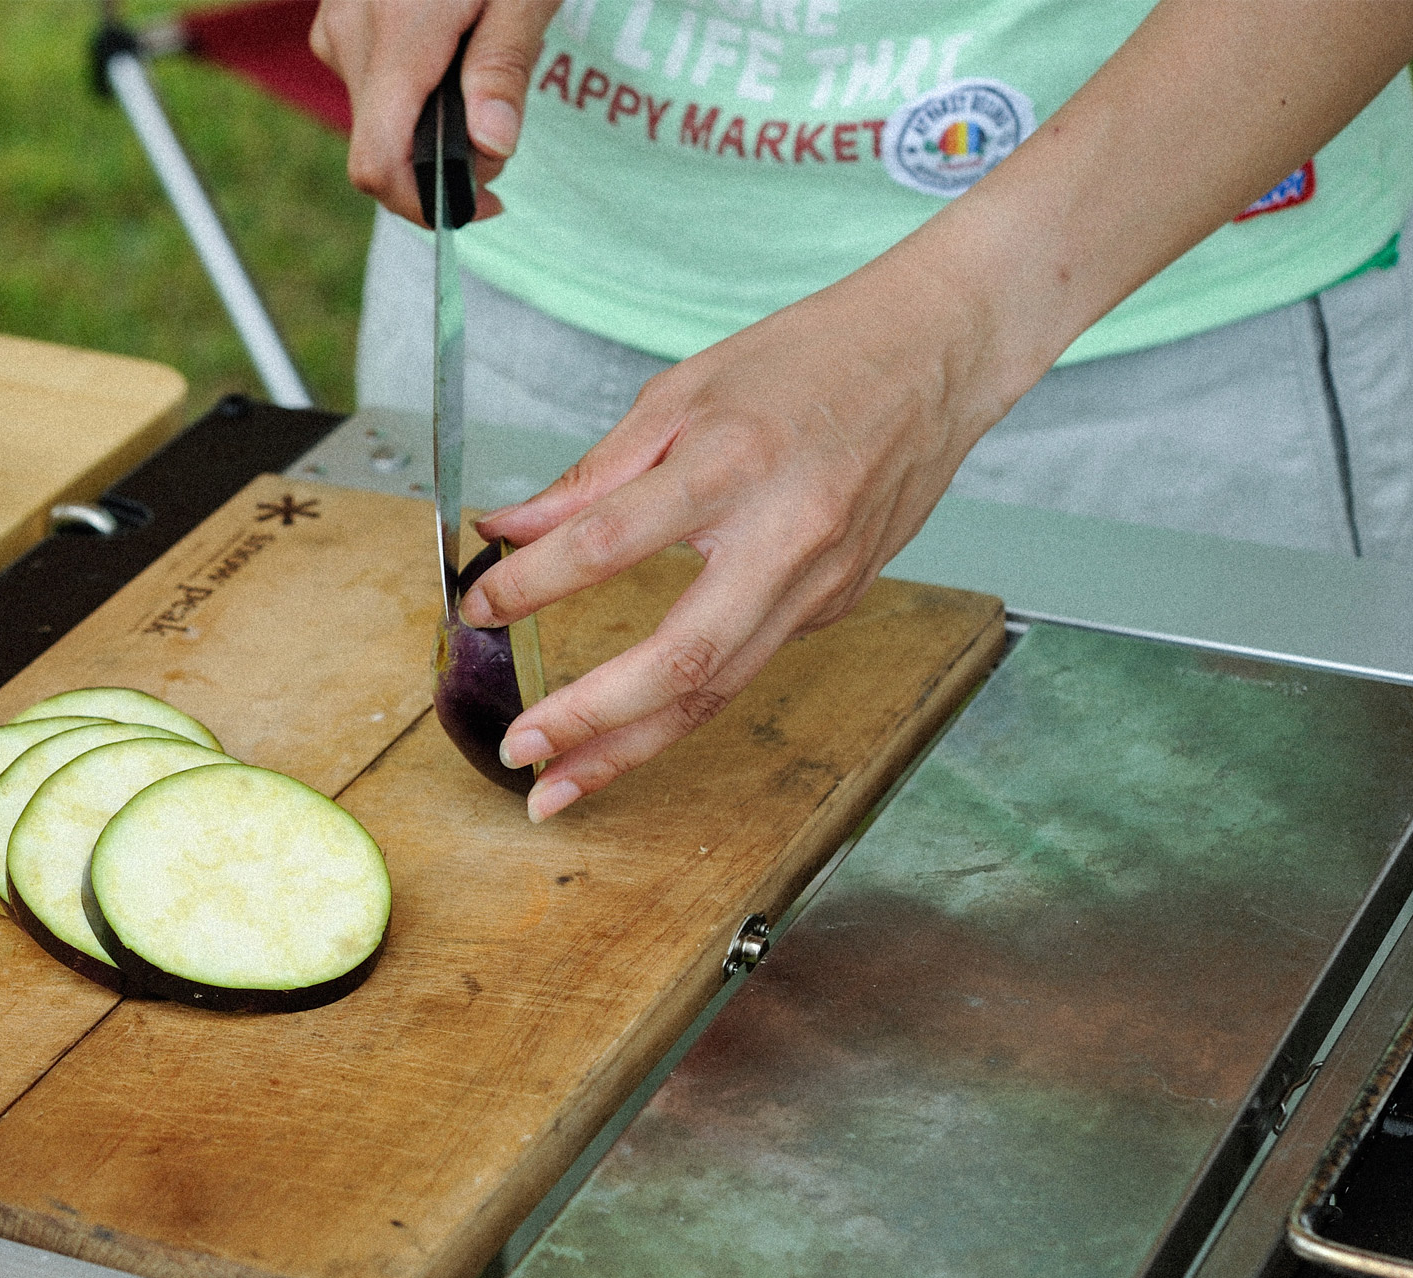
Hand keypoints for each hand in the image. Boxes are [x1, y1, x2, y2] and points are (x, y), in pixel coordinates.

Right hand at [309, 0, 558, 223]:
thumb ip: (504, 69)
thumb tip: (492, 147)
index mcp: (400, 36)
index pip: (378, 163)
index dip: (423, 205)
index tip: (481, 205)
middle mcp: (352, 34)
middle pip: (380, 145)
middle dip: (440, 161)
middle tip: (502, 134)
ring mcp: (338, 22)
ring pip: (374, 114)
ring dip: (427, 125)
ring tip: (482, 76)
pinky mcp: (339, 13)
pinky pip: (368, 76)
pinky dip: (411, 90)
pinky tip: (452, 52)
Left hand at [463, 257, 1020, 821]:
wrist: (935, 355)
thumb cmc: (810, 360)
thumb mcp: (682, 393)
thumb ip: (593, 475)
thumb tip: (507, 528)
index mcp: (732, 465)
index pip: (608, 542)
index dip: (531, 585)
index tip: (478, 609)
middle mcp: (783, 537)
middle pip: (679, 659)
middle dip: (591, 719)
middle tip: (521, 751)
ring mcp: (819, 583)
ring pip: (716, 690)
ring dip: (630, 749)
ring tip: (560, 787)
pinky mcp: (835, 605)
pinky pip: (745, 666)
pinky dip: (681, 706)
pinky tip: (631, 730)